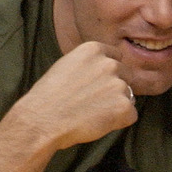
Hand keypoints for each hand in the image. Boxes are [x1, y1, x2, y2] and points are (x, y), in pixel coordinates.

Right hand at [7, 41, 138, 150]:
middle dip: (114, 88)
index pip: (116, 57)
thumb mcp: (67, 66)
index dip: (107, 73)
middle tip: (93, 102)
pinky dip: (119, 121)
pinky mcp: (124, 106)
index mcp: (94, 49)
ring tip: (91, 113)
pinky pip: (131, 115)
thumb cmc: (48, 97)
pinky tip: (98, 123)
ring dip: (116, 105)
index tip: (96, 84)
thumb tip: (106, 70)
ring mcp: (118, 84)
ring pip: (128, 95)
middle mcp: (109, 63)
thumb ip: (90, 64)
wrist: (40, 120)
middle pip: (126, 75)